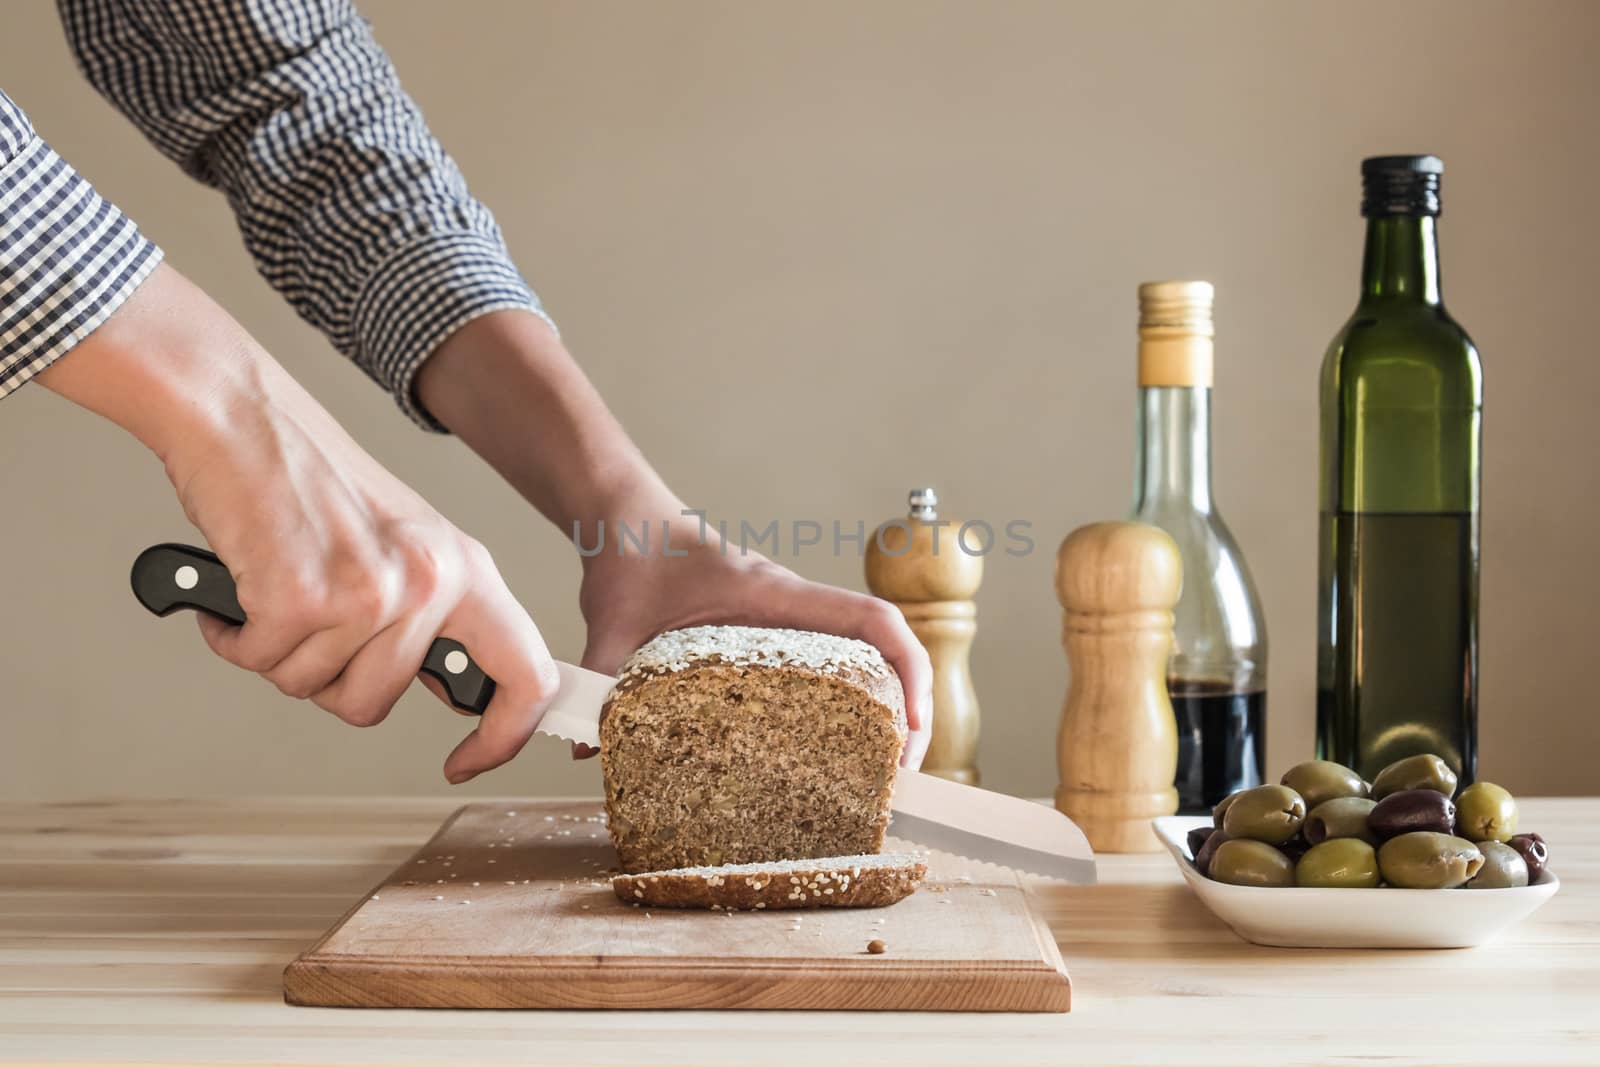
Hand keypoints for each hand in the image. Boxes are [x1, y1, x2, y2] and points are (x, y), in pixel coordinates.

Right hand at [39, 265, 558, 782]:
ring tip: (277, 588)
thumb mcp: (407, 542)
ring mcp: (370, 592)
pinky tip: (244, 584)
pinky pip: (259, 661)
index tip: (467, 762)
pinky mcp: (302, 597)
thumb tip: (451, 692)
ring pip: (313, 688)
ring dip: (279, 653)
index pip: (525, 673)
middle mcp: (429, 582)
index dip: (503, 735)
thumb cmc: (311, 482)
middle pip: (377, 703)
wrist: (241, 418)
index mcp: (466, 569)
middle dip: (328, 681)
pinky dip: (235, 635)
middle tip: (308, 623)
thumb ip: (435, 613)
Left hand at [417, 312, 932, 768]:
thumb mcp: (612, 622)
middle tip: (901, 774)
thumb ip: (601, 682)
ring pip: (865, 657)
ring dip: (885, 706)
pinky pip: (832, 663)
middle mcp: (794, 608)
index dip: (908, 669)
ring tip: (881, 773)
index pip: (872, 620)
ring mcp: (789, 620)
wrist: (623, 517)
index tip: (913, 727)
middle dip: (908, 707)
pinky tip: (831, 748)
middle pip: (885, 649)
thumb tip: (585, 750)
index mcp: (775, 597)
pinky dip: (850, 699)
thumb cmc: (630, 554)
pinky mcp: (772, 632)